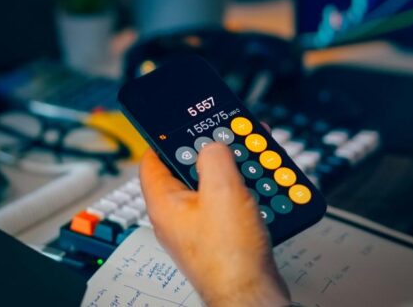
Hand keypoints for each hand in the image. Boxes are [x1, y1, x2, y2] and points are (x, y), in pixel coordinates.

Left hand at [140, 144, 289, 306]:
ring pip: (211, 186)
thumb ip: (214, 158)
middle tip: (227, 138)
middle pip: (187, 169)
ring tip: (251, 161)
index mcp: (164, 203)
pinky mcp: (220, 237)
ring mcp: (198, 227)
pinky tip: (260, 189)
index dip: (167, 137)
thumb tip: (212, 145)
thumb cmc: (230, 258)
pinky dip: (243, 192)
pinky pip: (228, 204)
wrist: (252, 295)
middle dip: (211, 152)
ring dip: (233, 171)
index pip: (152, 158)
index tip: (184, 124)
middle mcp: (176, 216)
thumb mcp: (223, 191)